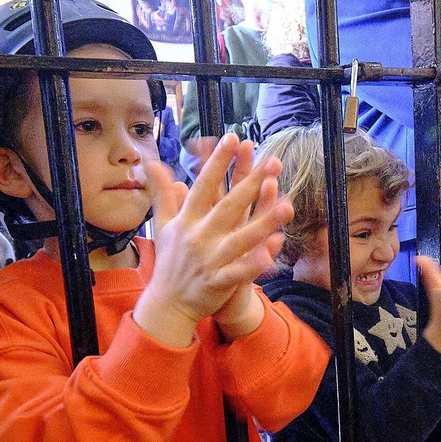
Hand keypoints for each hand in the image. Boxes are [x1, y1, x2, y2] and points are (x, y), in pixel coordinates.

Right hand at [135, 133, 292, 347]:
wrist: (167, 304)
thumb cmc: (170, 261)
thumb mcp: (163, 225)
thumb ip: (163, 192)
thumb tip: (152, 163)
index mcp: (186, 220)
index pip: (204, 185)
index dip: (218, 162)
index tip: (232, 137)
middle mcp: (198, 237)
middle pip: (228, 206)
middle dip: (251, 183)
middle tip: (273, 161)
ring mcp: (210, 260)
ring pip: (241, 238)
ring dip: (264, 223)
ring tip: (288, 206)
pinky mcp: (219, 282)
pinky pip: (241, 271)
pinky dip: (256, 262)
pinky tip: (274, 251)